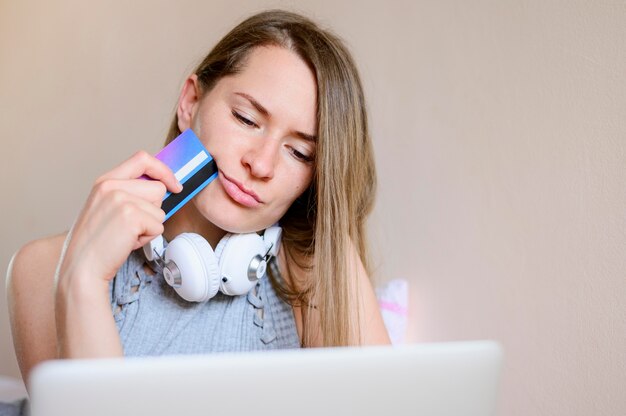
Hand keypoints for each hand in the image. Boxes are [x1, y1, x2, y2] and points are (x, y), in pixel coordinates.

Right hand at [57, 150, 181, 289]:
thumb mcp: (106, 207)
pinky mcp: (131, 216)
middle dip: (153, 209)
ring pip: (160, 209)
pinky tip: (127, 243)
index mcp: (105, 181)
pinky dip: (147, 238)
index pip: (142, 159)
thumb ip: (127, 193)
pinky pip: (159, 226)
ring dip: (149, 226)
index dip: (163, 170)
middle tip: (131, 225)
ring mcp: (121, 199)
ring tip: (126, 235)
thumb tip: (162, 187)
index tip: (174, 185)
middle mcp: (112, 186)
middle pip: (158, 187)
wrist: (81, 268)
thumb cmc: (96, 243)